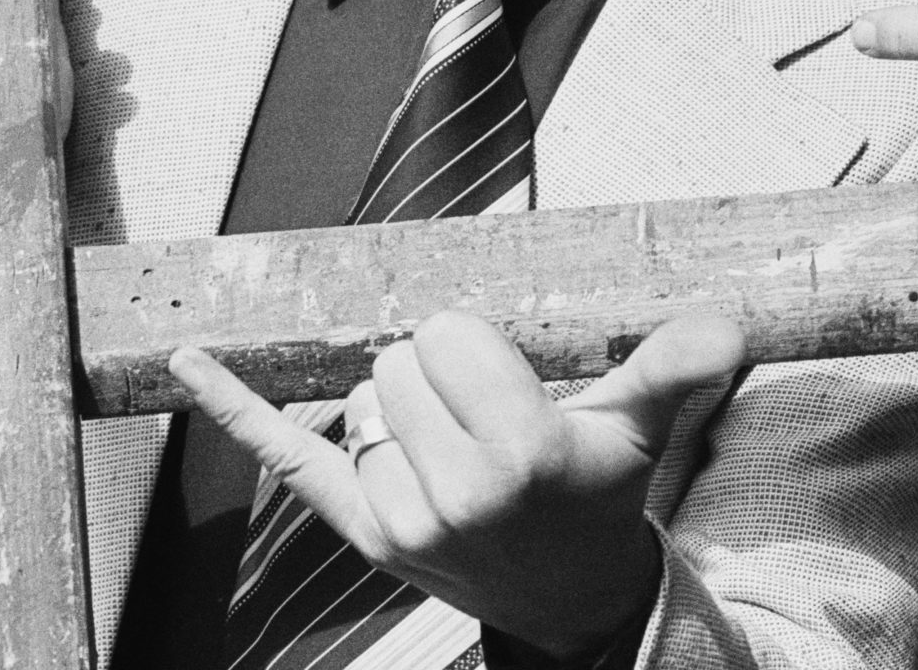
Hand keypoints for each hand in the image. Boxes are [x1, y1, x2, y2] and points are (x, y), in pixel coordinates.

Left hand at [173, 310, 745, 657]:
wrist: (567, 598)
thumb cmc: (599, 494)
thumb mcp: (640, 427)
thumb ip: (675, 365)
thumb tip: (728, 319)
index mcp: (519, 453)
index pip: (447, 337)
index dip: (475, 345)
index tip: (509, 379)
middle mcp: (451, 492)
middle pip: (397, 361)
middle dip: (438, 370)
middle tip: (482, 415)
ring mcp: (396, 517)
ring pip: (361, 399)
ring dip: (398, 404)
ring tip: (450, 444)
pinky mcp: (359, 530)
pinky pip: (286, 453)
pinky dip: (236, 405)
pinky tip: (190, 356)